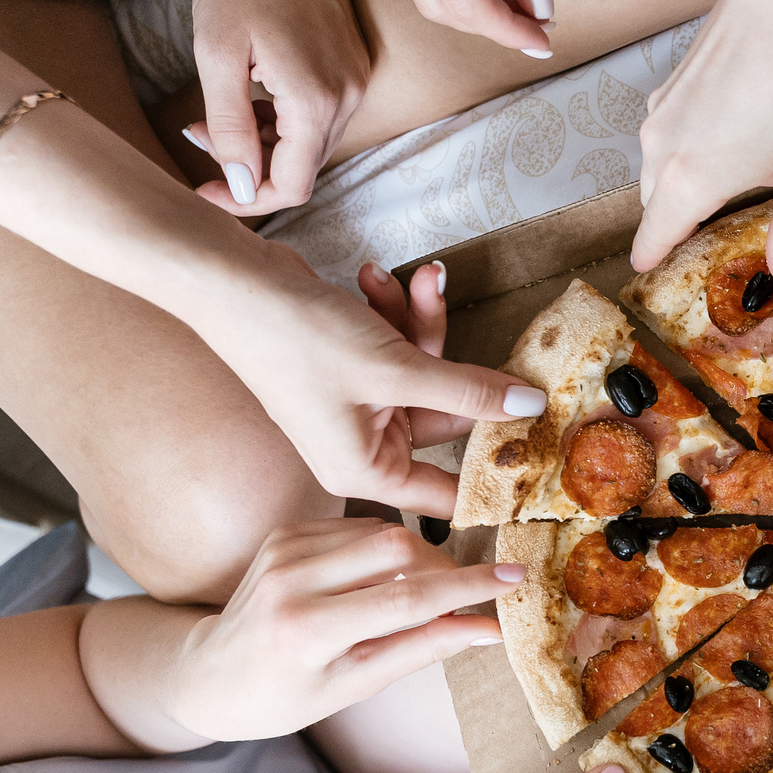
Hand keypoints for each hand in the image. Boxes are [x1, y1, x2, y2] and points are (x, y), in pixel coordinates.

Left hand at [164, 517, 522, 740]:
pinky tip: (381, 580)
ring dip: (418, 557)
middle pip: (398, 548)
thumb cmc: (284, 696)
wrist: (211, 677)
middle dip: (445, 566)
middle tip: (468, 592)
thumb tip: (489, 629)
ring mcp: (282, 550)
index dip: (469, 587)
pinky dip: (383, 551)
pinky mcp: (283, 533)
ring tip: (425, 591)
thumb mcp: (355, 686)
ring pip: (381, 532)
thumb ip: (422, 649)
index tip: (515, 578)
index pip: (408, 599)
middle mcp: (290, 580)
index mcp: (307, 630)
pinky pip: (355, 529)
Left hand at [188, 0, 372, 213]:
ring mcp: (356, 77)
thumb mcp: (217, 55)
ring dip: (262, 143)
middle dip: (247, 168)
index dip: (245, 200)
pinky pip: (319, 113)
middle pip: (302, 168)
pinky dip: (281, 119)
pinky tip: (248, 93)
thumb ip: (232, 129)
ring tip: (212, 115)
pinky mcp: (353, 62)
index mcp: (316, 100)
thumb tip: (242, 187)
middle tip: (195, 138)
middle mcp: (349, 96)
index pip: (291, 186)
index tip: (202, 191)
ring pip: (310, 142)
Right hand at [197, 241, 544, 513]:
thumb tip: (529, 406)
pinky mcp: (351, 366)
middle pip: (443, 416)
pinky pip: (396, 345)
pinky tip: (376, 280)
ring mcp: (355, 404)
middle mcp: (360, 445)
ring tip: (419, 281)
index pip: (446, 491)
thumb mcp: (396, 368)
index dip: (489, 470)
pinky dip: (393, 311)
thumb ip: (469, 390)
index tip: (540, 450)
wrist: (232, 280)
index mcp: (365, 469)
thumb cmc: (295, 338)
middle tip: (458, 318)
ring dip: (420, 322)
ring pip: (423, 370)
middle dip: (449, 359)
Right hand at [630, 0, 772, 279]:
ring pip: (658, 165)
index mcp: (689, 182)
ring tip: (730, 186)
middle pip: (653, 204)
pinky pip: (670, 130)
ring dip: (682, 182)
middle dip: (674, 225)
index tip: (654, 277)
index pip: (652, 238)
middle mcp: (659, 147)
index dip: (653, 263)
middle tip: (712, 237)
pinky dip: (689, 145)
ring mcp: (661, 108)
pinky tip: (734, 135)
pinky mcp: (672, 80)